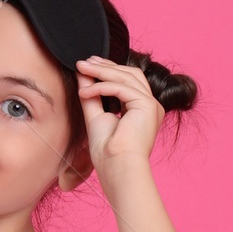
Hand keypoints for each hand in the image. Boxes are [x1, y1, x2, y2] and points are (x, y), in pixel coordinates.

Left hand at [75, 57, 162, 192]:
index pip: (128, 81)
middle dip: (106, 66)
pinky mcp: (147, 106)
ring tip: (81, 69)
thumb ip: (92, 95)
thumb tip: (83, 74)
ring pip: (126, 77)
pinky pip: (122, 88)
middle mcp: (150, 106)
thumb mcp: (96, 117)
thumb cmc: (108, 153)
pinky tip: (85, 92)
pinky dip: (102, 87)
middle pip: (130, 74)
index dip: (108, 70)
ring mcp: (151, 105)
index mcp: (142, 110)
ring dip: (101, 72)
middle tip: (84, 62)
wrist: (117, 169)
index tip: (88, 65)